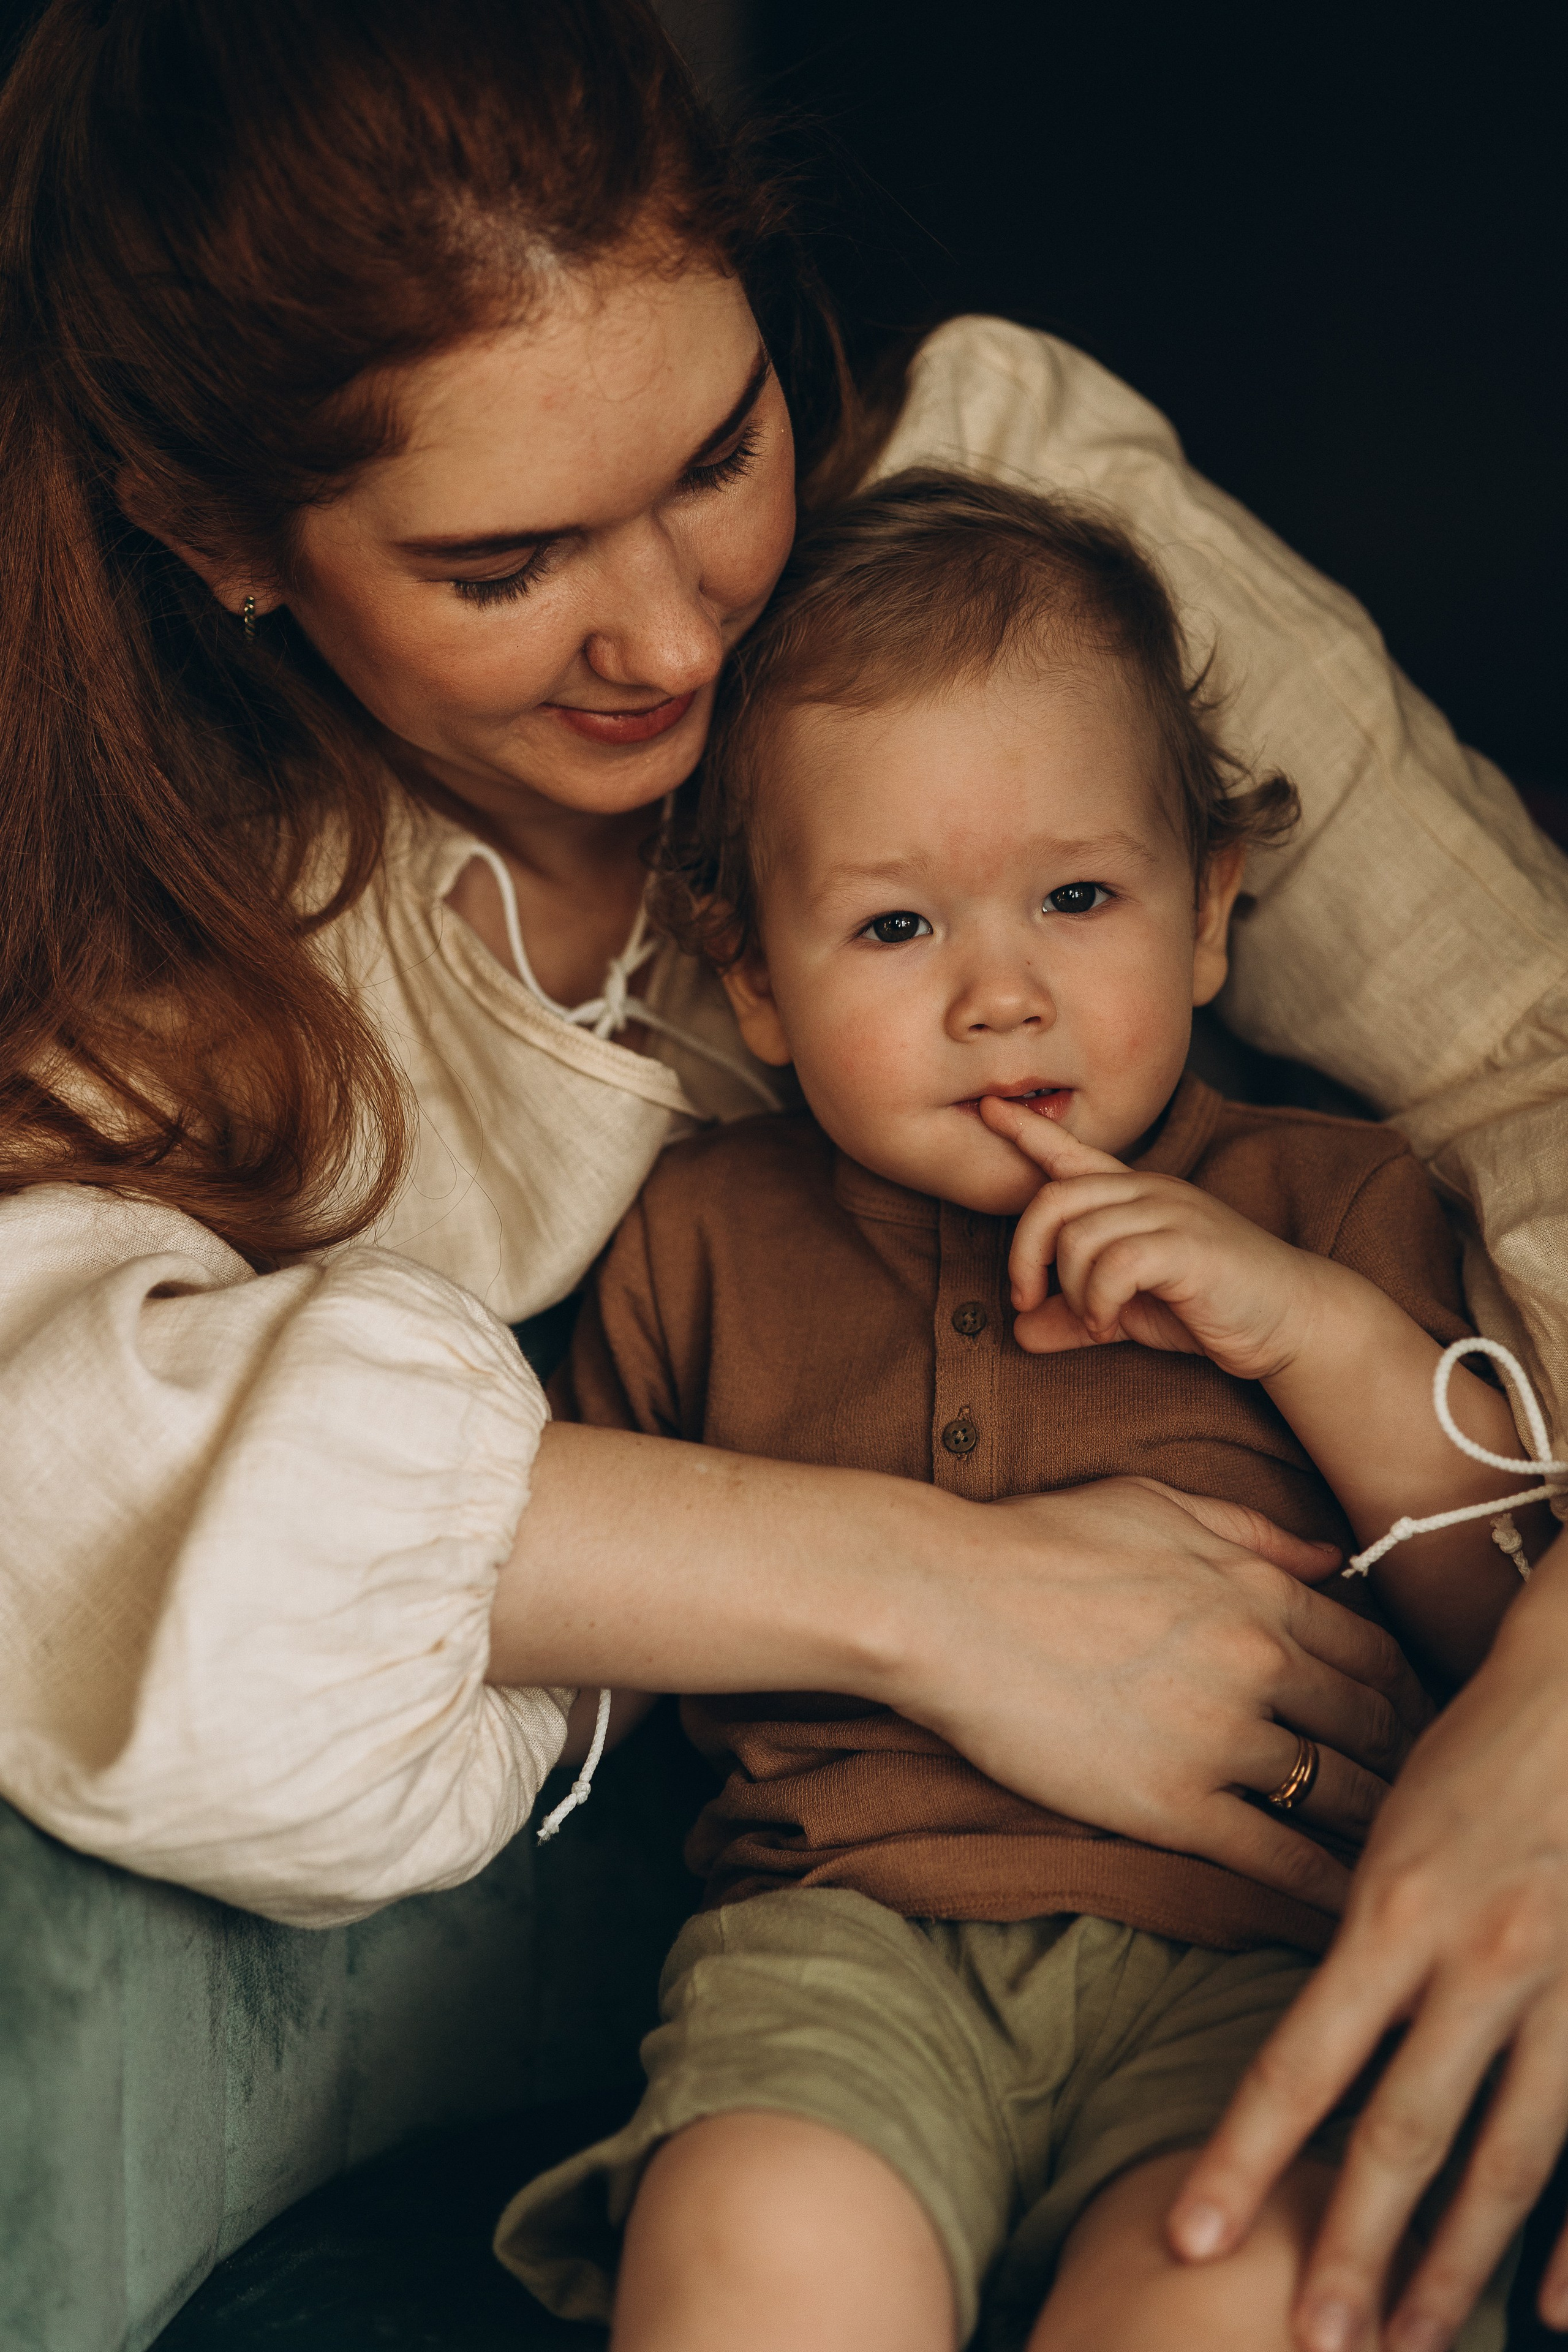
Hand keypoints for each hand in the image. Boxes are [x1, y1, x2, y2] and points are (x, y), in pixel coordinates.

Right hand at [898, 1473, 1431, 1919]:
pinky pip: (1276, 1857)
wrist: (946, 1599)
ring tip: (1386, 1853)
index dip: (1394, 1693)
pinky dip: (1320, 1885)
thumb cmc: (1036, 1541)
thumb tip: (1330, 1558)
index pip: (1370, 1653)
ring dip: (1370, 1824)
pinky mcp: (1172, 1804)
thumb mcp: (1154, 1503)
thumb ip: (1251, 1530)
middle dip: (1395, 1761)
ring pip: (1337, 1793)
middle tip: (1404, 1794)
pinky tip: (1341, 1906)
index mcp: (1257, 1590)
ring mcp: (1219, 1736)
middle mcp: (1258, 1661)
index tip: (1397, 1721)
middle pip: (1368, 1726)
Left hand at [979, 1096, 1317, 1377]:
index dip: (1026, 1132)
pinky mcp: (1188, 1245)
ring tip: (1093, 1319)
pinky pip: (1113, 1263)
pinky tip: (1108, 1322)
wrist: (1292, 1320)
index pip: (1071, 1152)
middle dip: (1025, 1254)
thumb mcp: (1128, 1312)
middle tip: (1029, 1299)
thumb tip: (1021, 1334)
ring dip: (1070, 1288)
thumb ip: (1075, 1317)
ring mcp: (1170, 1213)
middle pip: (1052, 1200)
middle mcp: (1148, 1192)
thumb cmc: (1209, 1308)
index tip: (988, 1109)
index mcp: (1133, 1195)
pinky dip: (1097, 1300)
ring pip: (1078, 1235)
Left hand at [1167, 1530, 1567, 2350]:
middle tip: (1310, 2347)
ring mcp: (1558, 1985)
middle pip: (1398, 2136)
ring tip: (1409, 2345)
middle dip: (1349, 2251)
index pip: (1298, 2063)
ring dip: (1452, 2266)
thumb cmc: (1475, 1748)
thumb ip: (1356, 1935)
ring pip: (1501, 2157)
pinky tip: (1550, 2309)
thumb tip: (1318, 2040)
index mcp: (1391, 1913)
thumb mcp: (1389, 1827)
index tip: (1190, 2240)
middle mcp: (1472, 1963)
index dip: (1242, 2160)